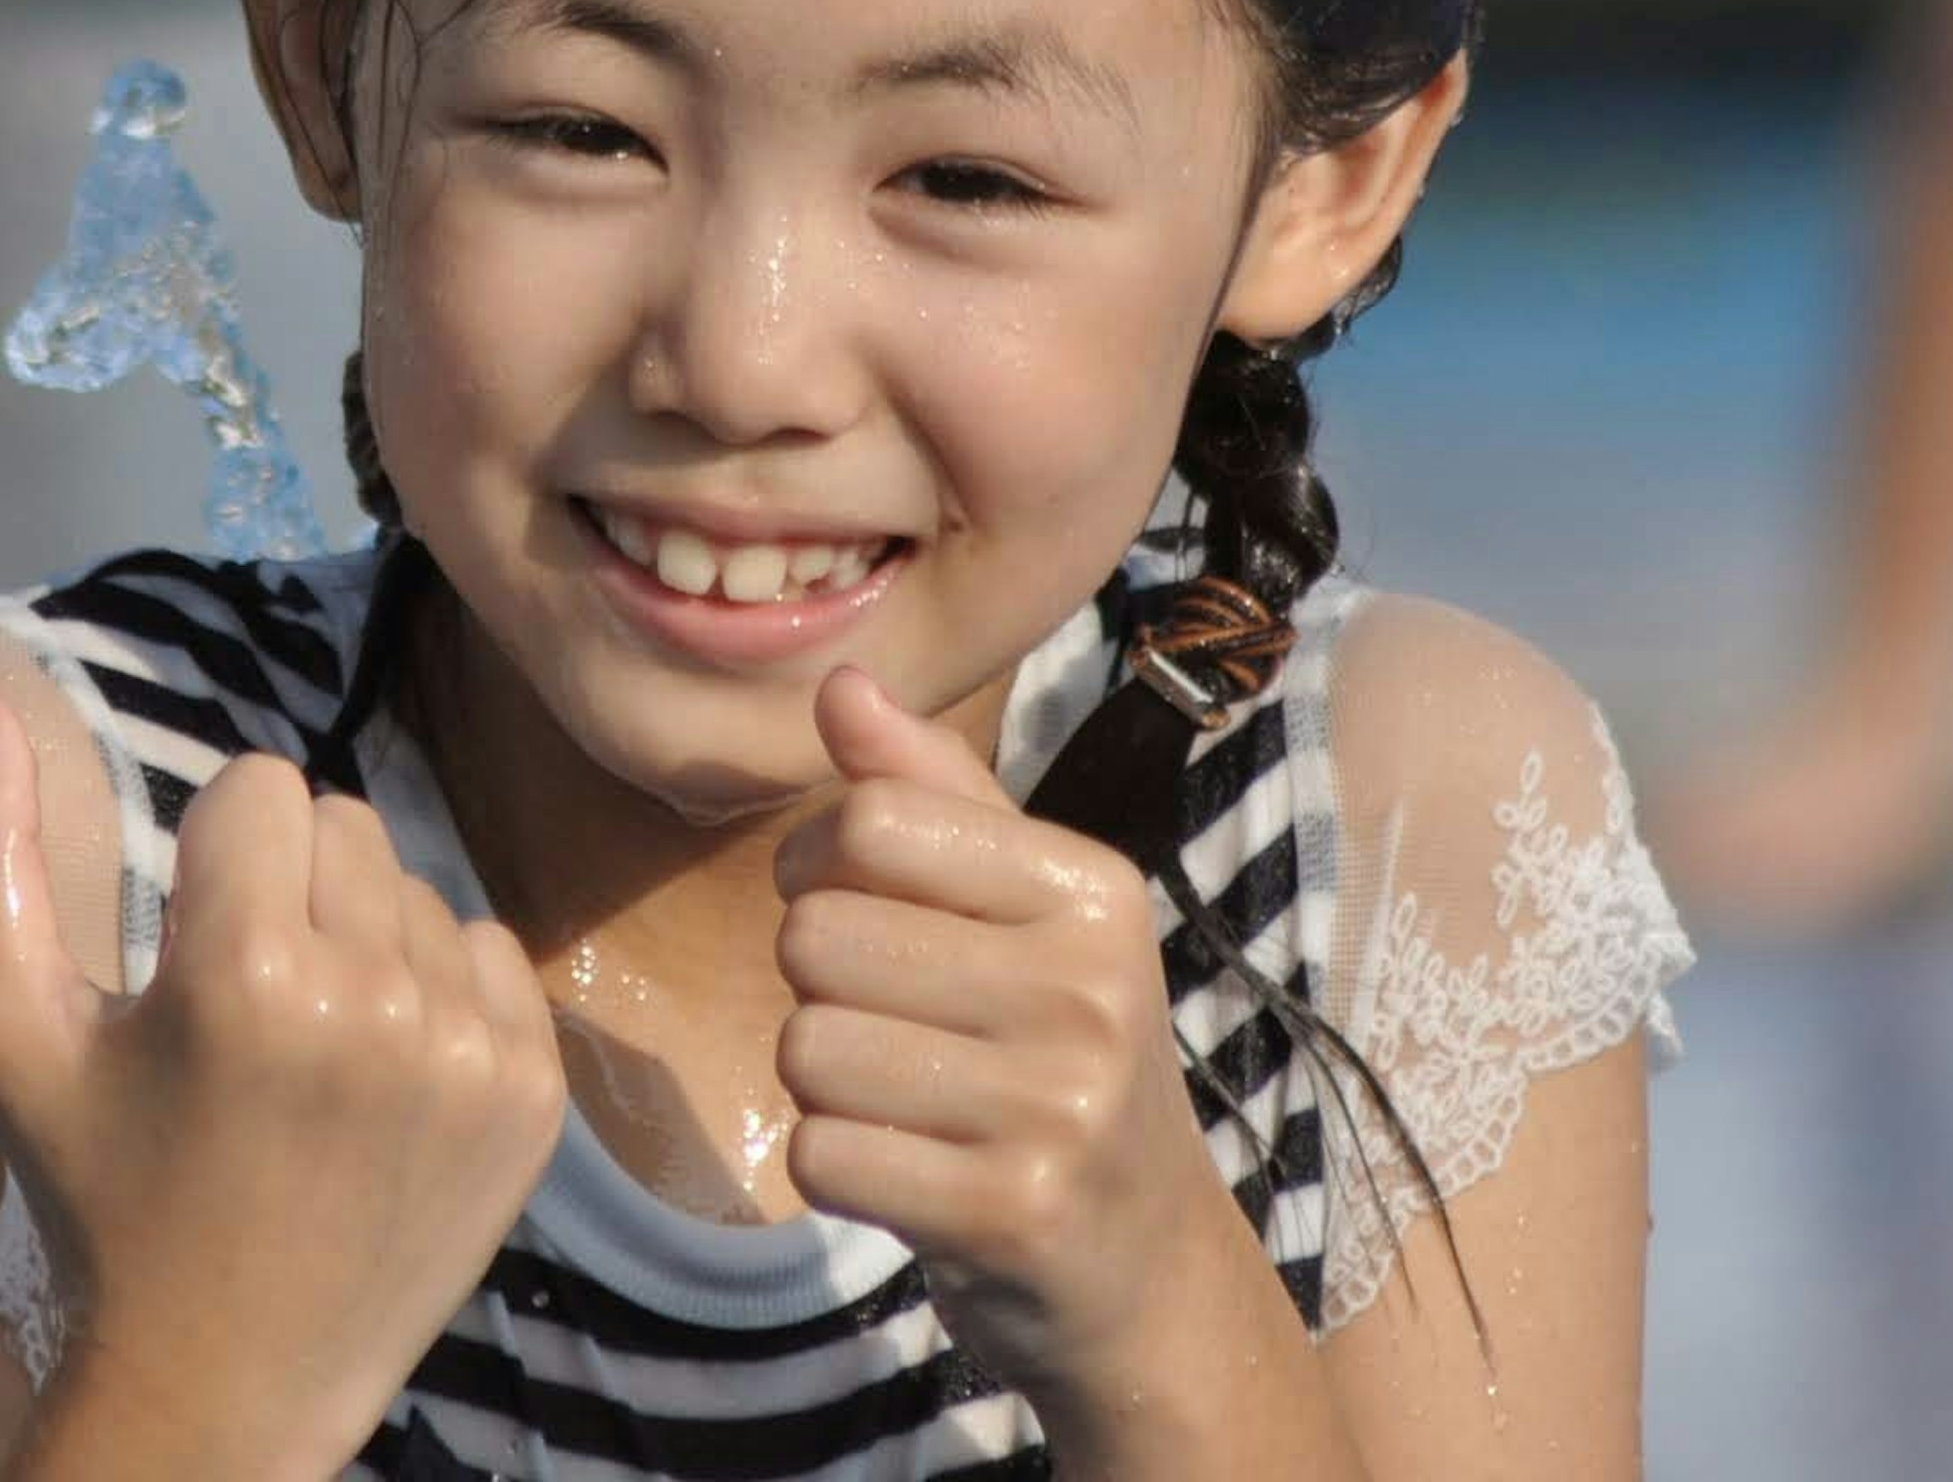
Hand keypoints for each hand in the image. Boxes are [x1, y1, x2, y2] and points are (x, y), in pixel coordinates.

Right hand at [0, 698, 565, 1473]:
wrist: (225, 1382)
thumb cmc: (100, 1197)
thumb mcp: (8, 1032)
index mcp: (244, 970)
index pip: (260, 784)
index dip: (211, 857)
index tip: (190, 949)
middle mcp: (374, 998)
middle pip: (345, 822)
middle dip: (289, 885)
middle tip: (248, 1004)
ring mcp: (469, 1050)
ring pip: (416, 887)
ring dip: (363, 939)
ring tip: (310, 1051)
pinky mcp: (531, 1095)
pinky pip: (492, 953)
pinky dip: (436, 994)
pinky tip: (380, 1080)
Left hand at [772, 667, 1217, 1410]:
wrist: (1146, 1267)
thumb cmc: (1057, 1061)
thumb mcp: (1024, 913)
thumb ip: (928, 794)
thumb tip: (839, 685)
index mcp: (1094, 889)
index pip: (870, 821)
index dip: (815, 863)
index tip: (849, 903)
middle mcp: (1092, 987)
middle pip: (816, 937)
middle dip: (819, 986)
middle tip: (893, 1026)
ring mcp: (1060, 1106)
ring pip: (806, 1049)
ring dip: (823, 1085)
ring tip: (904, 1101)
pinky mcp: (1013, 1211)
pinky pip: (822, 1154)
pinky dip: (834, 1167)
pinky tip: (906, 1173)